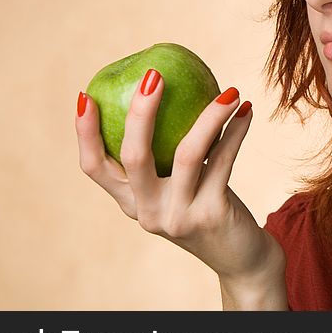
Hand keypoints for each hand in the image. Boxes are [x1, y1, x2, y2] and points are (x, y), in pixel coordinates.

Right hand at [75, 70, 286, 308]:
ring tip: (228, 89)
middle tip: (154, 75)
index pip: (94, 167)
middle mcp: (148, 212)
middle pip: (133, 156)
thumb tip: (164, 89)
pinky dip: (236, 132)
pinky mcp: (212, 214)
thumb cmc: (206, 207)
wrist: (239, 257)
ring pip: (187, 154)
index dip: (85, 133)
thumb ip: (166, 154)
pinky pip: (224, 161)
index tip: (85, 96)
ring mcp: (179, 216)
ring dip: (210, 116)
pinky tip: (246, 109)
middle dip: (140, 112)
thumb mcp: (179, 185)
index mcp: (131, 202)